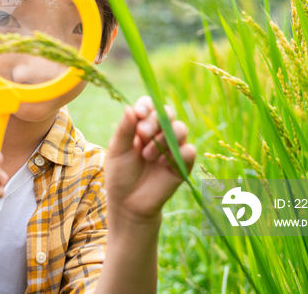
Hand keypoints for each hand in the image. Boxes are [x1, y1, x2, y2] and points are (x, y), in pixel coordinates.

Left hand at [106, 96, 195, 227]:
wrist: (128, 202)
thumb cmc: (120, 174)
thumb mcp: (118, 150)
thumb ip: (125, 129)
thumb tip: (130, 107)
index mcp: (142, 126)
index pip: (150, 106)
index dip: (147, 106)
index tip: (140, 113)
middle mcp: (159, 133)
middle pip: (167, 113)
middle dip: (155, 121)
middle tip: (142, 134)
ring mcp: (173, 147)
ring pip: (180, 128)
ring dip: (163, 139)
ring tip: (147, 156)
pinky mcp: (183, 163)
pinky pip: (189, 150)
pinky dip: (176, 154)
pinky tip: (162, 164)